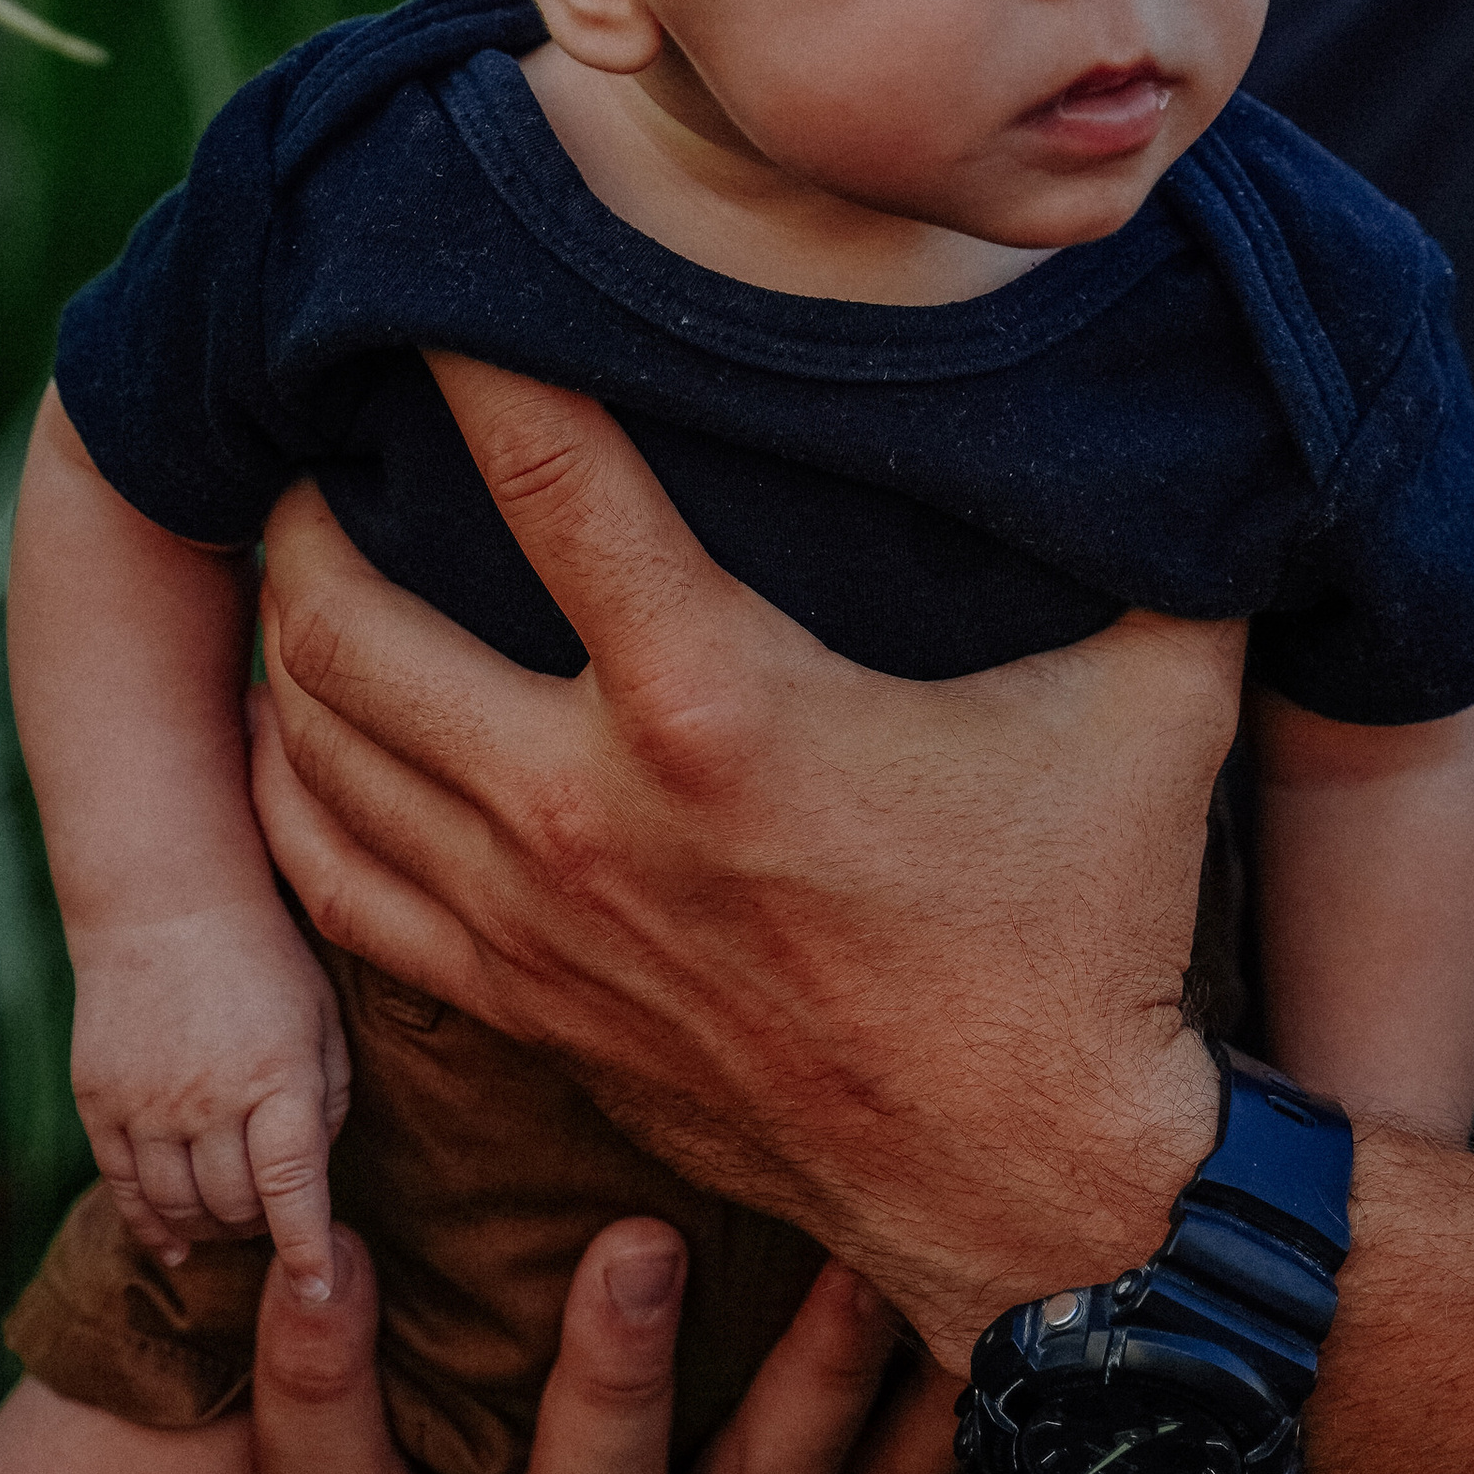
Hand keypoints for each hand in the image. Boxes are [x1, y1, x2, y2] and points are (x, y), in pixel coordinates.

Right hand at [67, 891, 350, 1300]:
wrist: (164, 900)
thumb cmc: (264, 958)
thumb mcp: (321, 1017)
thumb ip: (328, 1098)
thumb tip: (312, 1179)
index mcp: (279, 1076)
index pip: (292, 1190)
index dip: (306, 1251)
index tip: (316, 1291)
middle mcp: (211, 1098)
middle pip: (234, 1208)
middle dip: (260, 1229)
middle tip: (271, 1222)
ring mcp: (148, 1103)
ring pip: (177, 1208)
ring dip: (208, 1230)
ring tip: (228, 1224)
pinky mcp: (100, 1099)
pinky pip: (123, 1187)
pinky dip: (150, 1226)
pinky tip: (173, 1244)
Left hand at [250, 356, 1236, 1366]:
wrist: (1045, 1194)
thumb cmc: (1093, 930)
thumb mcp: (1153, 688)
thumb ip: (1152, 517)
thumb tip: (1191, 363)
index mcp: (715, 702)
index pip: (546, 471)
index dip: (466, 353)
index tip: (429, 278)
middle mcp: (585, 809)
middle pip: (347, 623)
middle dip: (305, 513)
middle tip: (312, 442)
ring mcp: (537, 925)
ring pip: (316, 758)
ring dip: (283, 650)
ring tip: (293, 566)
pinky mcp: (529, 1013)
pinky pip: (338, 890)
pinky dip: (296, 797)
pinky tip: (303, 736)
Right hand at [254, 1214, 960, 1473]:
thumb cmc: (405, 1356)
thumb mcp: (332, 1345)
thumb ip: (283, 1269)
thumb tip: (232, 1115)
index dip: (312, 1396)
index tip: (318, 1260)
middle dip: (610, 1391)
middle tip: (636, 1243)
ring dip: (813, 1388)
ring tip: (851, 1267)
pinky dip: (934, 1421)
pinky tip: (972, 1321)